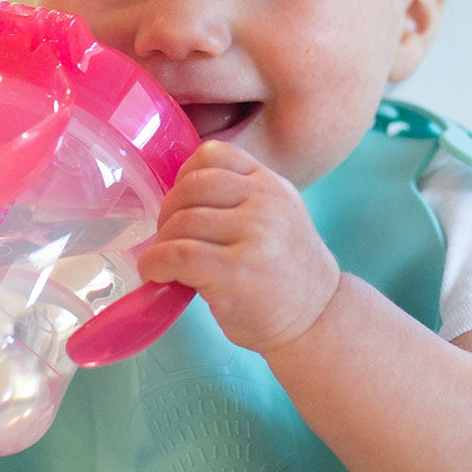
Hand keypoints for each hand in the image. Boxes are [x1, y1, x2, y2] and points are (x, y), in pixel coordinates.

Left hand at [137, 141, 341, 352]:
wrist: (317, 316)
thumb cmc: (285, 271)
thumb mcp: (276, 216)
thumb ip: (239, 197)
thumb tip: (175, 197)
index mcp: (271, 184)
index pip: (213, 154)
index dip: (184, 176)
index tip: (180, 203)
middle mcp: (265, 203)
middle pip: (191, 188)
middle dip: (167, 213)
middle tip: (167, 238)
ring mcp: (253, 236)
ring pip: (181, 222)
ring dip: (160, 243)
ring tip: (163, 261)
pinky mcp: (236, 272)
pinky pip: (177, 255)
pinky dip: (154, 263)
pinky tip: (155, 273)